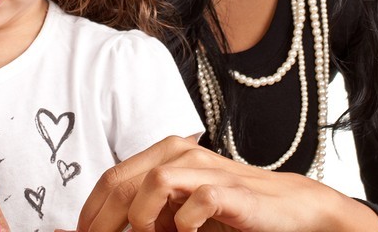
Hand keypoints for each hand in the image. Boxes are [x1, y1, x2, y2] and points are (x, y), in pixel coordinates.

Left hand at [77, 136, 377, 231]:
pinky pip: (193, 205)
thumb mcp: (179, 212)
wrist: (287, 209)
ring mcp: (204, 168)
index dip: (90, 213)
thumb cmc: (228, 211)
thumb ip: (146, 215)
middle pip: (121, 182)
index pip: (110, 179)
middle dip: (103, 222)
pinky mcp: (227, 189)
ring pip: (151, 185)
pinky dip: (183, 225)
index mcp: (163, 154)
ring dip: (143, 221)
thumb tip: (98, 228)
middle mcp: (179, 153)